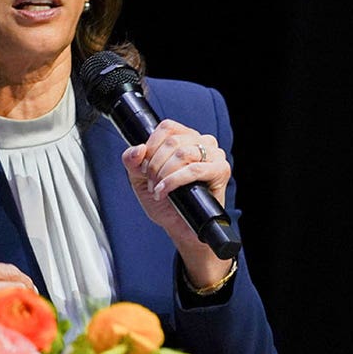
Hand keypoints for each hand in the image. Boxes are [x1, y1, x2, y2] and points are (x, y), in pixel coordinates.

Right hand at [0, 205, 35, 340]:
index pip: (13, 273)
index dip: (22, 283)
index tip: (22, 292)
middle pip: (20, 291)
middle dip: (24, 301)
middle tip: (21, 311)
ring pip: (18, 311)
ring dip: (21, 318)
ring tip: (16, 325)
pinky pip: (8, 332)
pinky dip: (13, 335)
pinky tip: (8, 338)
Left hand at [121, 118, 233, 284]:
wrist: (179, 226)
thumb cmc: (164, 200)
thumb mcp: (139, 178)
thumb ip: (132, 161)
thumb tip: (138, 149)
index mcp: (184, 137)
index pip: (166, 127)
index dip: (150, 147)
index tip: (144, 167)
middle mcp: (202, 142)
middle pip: (172, 141)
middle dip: (155, 165)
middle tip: (152, 183)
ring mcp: (214, 155)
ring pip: (182, 154)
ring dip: (164, 174)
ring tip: (159, 189)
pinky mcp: (221, 170)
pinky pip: (195, 169)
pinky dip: (174, 181)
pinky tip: (165, 192)